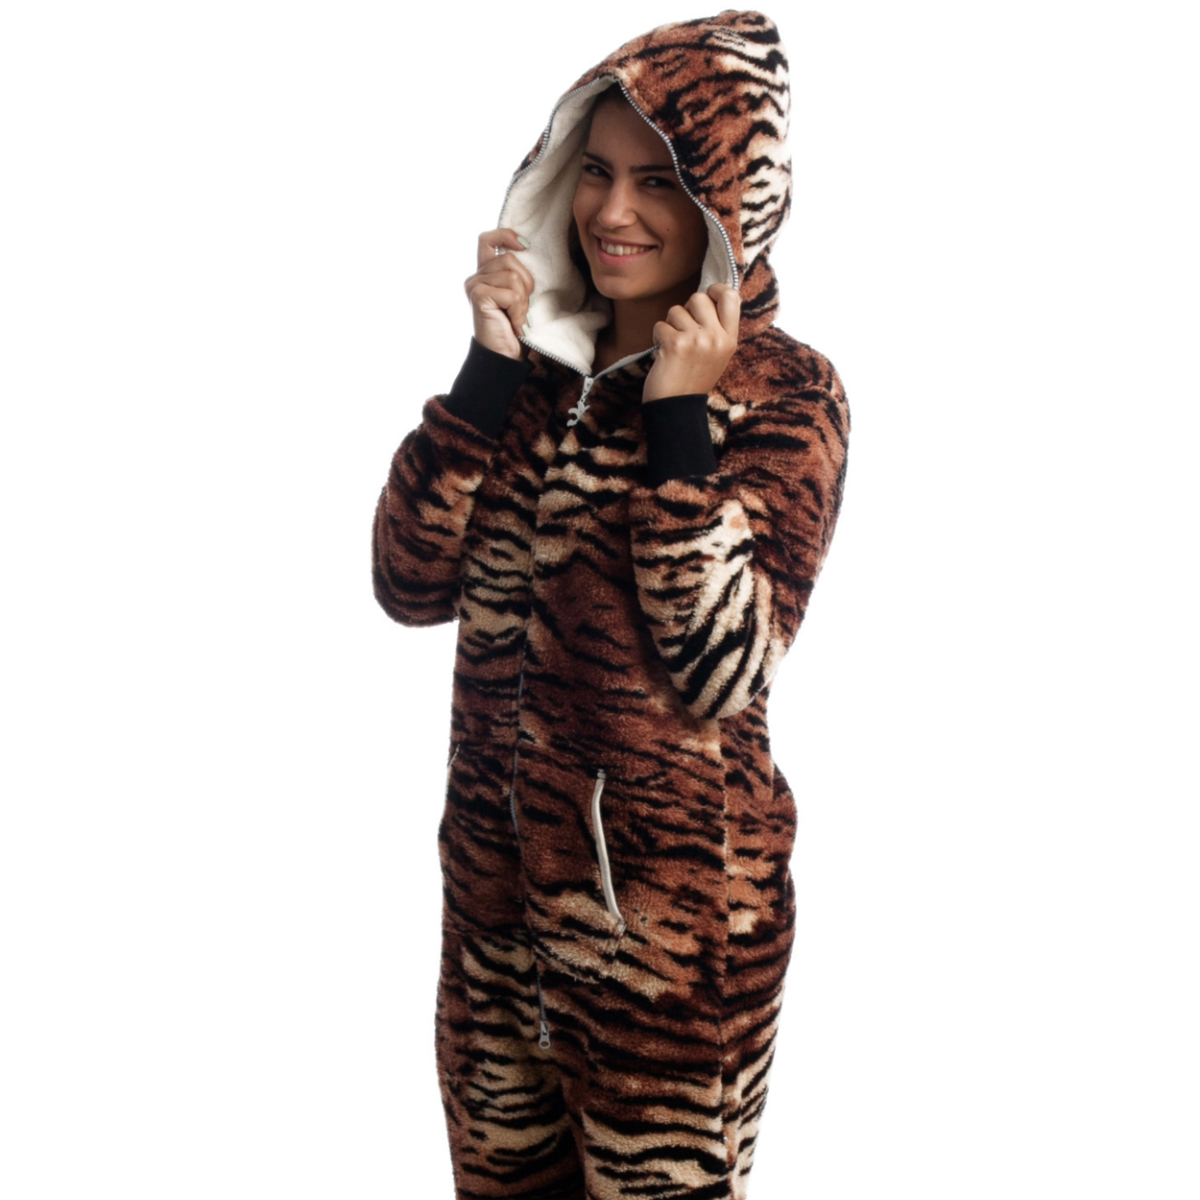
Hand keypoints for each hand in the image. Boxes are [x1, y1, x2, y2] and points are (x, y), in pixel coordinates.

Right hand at [464, 229, 534, 360]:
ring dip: (523, 300)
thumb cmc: (516, 327)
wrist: (507, 356)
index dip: (506, 235)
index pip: (489, 239)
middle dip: (526, 284)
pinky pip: (510, 293)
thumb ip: (518, 274)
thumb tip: (526, 249)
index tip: (525, 245)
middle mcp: (476, 277)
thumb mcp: (521, 295)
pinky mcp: (478, 296)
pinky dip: (518, 310)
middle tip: (523, 307)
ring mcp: (474, 286)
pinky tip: (515, 323)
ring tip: (518, 317)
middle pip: (509, 259)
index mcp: (486, 273)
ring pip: (512, 276)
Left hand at [642, 283, 740, 402]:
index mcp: (730, 340)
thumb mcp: (716, 356)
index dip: (716, 290)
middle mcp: (717, 338)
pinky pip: (660, 325)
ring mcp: (697, 340)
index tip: (707, 296)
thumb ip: (717, 329)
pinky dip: (657, 337)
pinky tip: (663, 354)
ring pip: (676, 310)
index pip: (732, 297)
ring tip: (673, 347)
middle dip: (686, 310)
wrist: (677, 409)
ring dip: (669, 326)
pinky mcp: (676, 345)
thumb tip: (709, 296)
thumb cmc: (692, 380)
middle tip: (683, 331)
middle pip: (699, 298)